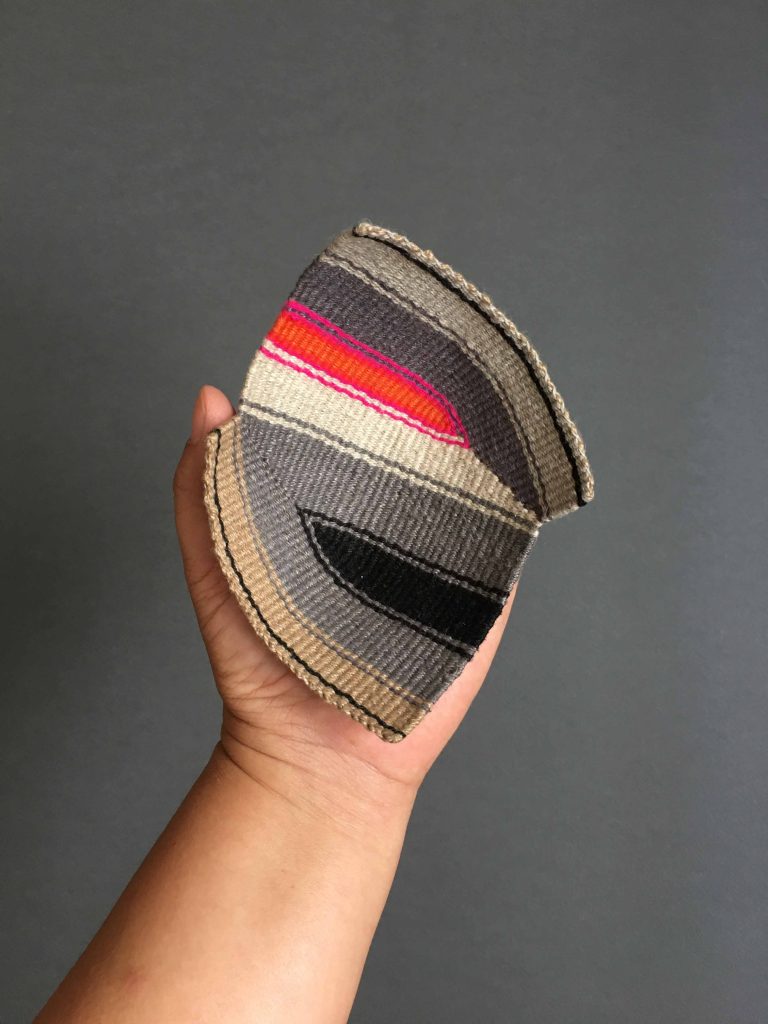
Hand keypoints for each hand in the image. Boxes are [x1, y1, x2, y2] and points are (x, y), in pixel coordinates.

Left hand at [173, 386, 515, 807]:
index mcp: (333, 507)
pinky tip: (516, 459)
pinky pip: (504, 538)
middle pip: (417, 450)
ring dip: (477, 445)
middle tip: (433, 349)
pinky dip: (513, 501)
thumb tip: (210, 395)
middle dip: (427, 405)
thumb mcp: (212, 563)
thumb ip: (201, 489)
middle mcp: (390, 524)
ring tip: (482, 390)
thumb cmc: (258, 658)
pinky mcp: (479, 593)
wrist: (315, 753)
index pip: (353, 432)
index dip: (360, 388)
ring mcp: (440, 556)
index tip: (365, 338)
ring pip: (468, 485)